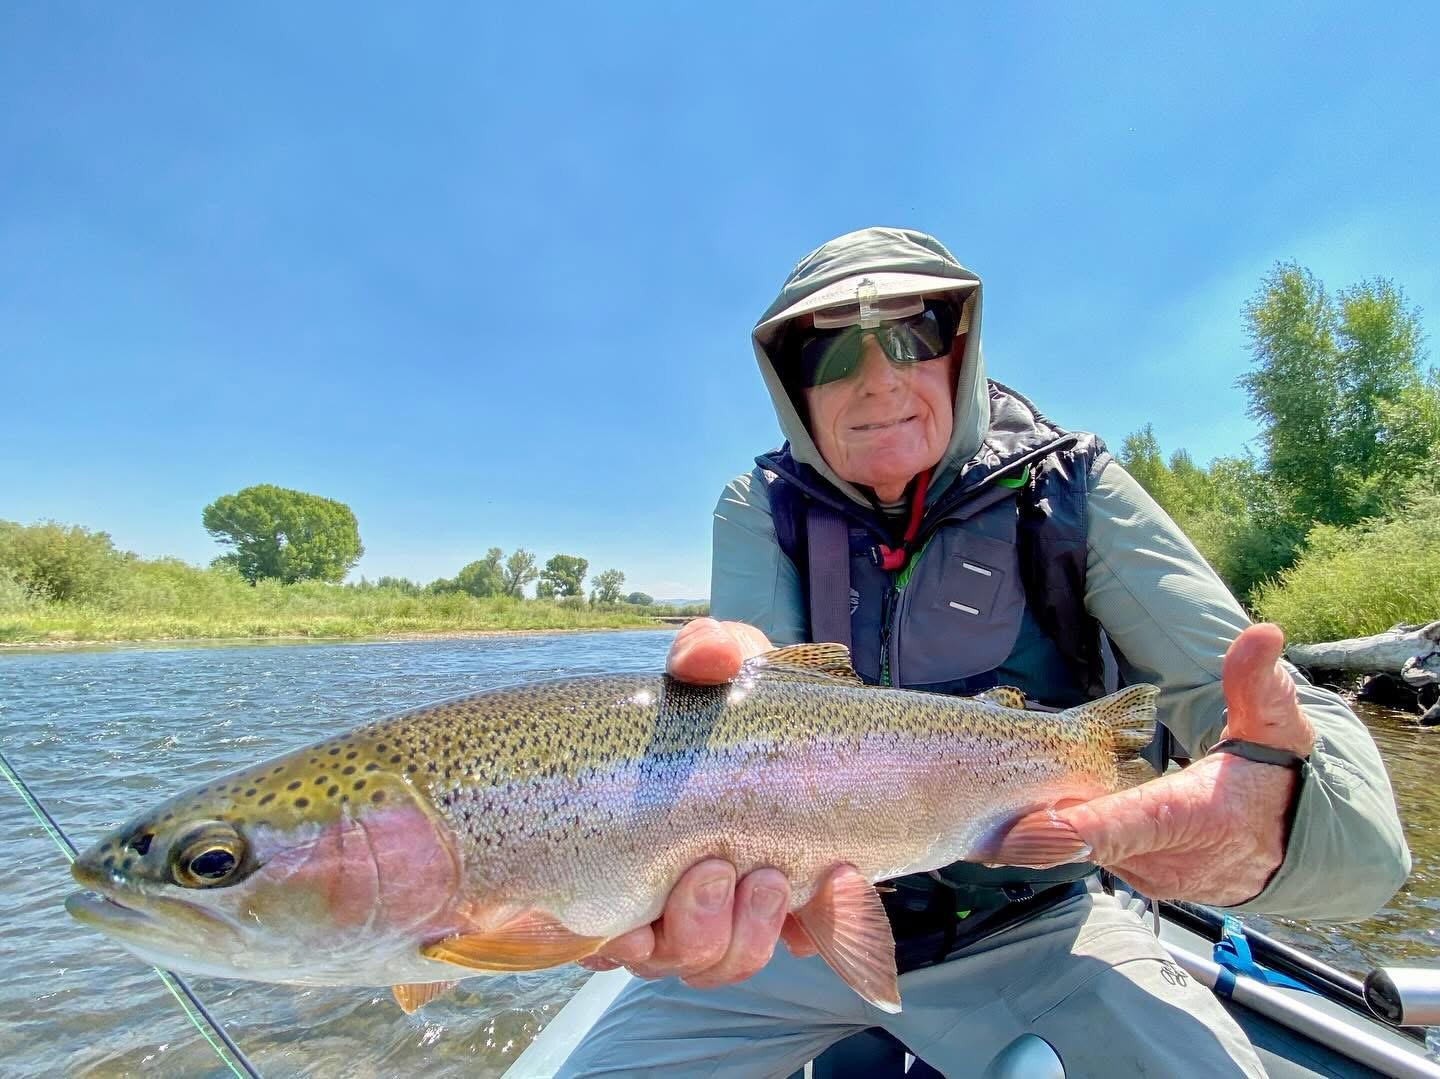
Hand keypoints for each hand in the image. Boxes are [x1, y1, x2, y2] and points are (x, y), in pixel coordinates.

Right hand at [579, 619, 818, 983]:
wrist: (819, 711)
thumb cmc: (743, 694)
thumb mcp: (725, 664)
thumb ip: (706, 651)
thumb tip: (703, 656)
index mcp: (631, 848)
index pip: (595, 928)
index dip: (609, 943)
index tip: (630, 924)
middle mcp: (671, 894)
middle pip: (663, 958)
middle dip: (691, 930)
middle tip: (718, 869)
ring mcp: (733, 909)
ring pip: (721, 962)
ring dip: (745, 935)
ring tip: (772, 879)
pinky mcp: (795, 911)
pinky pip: (800, 944)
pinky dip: (818, 926)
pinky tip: (837, 884)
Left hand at [1018, 622, 1314, 904]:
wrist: (1297, 846)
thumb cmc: (1276, 780)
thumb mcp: (1276, 727)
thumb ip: (1259, 682)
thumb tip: (1262, 635)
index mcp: (1196, 815)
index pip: (1133, 824)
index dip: (1084, 827)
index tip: (1041, 821)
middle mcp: (1171, 857)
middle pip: (1090, 842)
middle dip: (1040, 826)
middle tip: (991, 808)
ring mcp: (1153, 875)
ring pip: (1082, 852)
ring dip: (1047, 832)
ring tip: (1003, 806)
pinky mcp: (1140, 880)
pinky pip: (1089, 859)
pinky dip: (1064, 839)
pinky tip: (1035, 815)